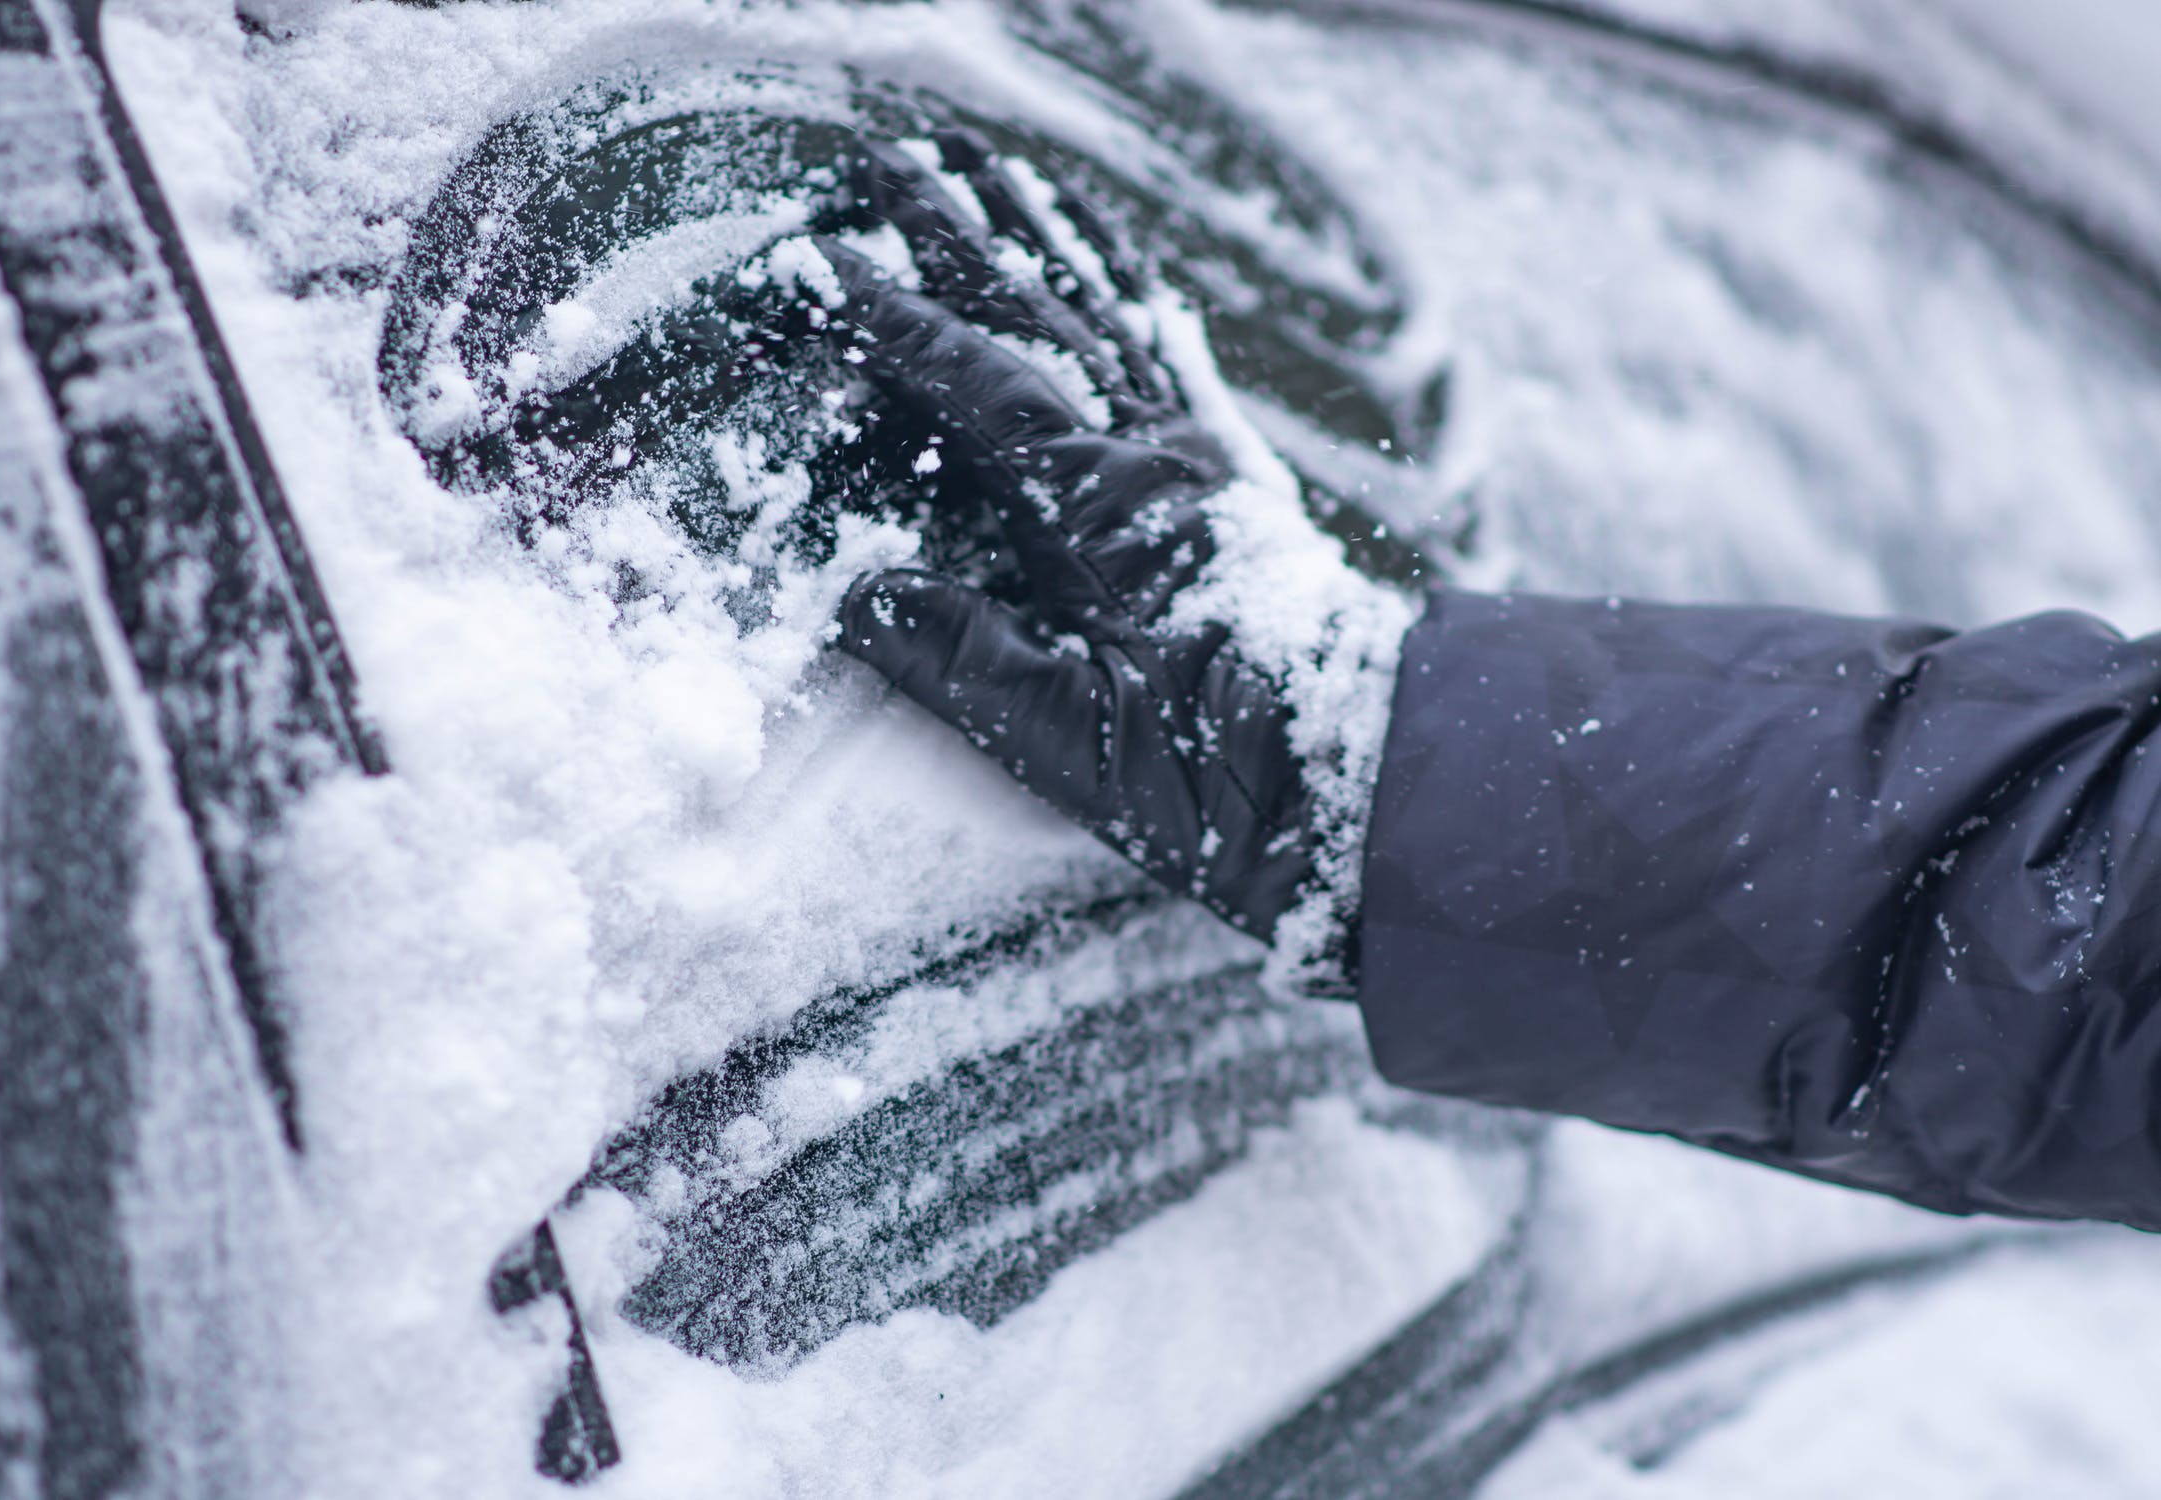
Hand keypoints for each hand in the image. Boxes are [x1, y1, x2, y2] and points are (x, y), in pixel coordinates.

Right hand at [808, 131, 1397, 977]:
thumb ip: (971, 664)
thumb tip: (863, 593)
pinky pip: (1176, 358)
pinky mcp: (1236, 477)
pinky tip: (1121, 264)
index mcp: (1115, 512)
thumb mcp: (1084, 745)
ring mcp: (1205, 457)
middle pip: (1047, 315)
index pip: (987, 390)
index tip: (833, 268)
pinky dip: (1137, 298)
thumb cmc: (1234, 777)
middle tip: (893, 161)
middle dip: (962, 236)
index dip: (904, 328)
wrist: (1380, 773)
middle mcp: (1163, 457)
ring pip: (1110, 315)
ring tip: (993, 168)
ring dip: (1045, 237)